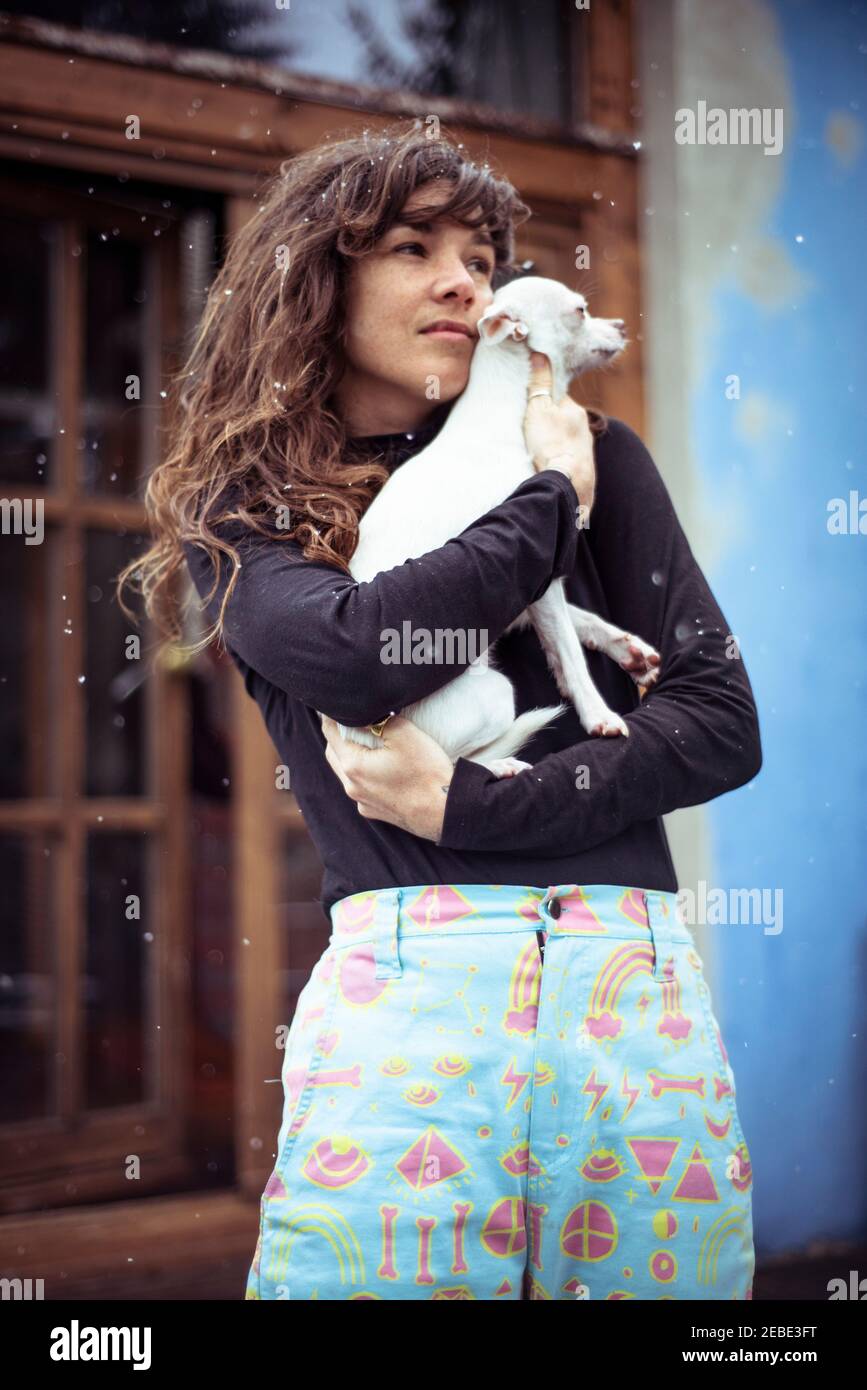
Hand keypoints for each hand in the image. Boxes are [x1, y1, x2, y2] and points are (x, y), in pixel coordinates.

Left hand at [320, 714, 454, 841]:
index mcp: (353, 765)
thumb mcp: (405, 734)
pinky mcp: (374, 811)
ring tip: (363, 740)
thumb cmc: (426, 773)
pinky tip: (378, 767)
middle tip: (348, 719)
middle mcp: (351, 786)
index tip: (336, 704)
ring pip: (345, 772)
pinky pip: (360, 787)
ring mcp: (362, 801)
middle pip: (333, 753)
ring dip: (348, 755)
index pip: (330, 732)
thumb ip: (378, 719)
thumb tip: (365, 712)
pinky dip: (362, 773)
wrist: (444, 812)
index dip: (331, 715)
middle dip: (337, 735)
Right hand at [523, 350, 595, 512]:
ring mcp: (585, 449)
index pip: (558, 396)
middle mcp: (584, 428)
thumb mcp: (539, 409)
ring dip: (555, 441)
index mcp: (575, 410)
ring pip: (566, 439)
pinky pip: (568, 457)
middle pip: (563, 419)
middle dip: (550, 421)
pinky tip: (549, 464)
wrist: (568, 482)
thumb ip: (540, 383)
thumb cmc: (552, 443)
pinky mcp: (583, 469)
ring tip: (538, 449)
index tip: (529, 402)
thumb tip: (540, 353)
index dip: (542, 398)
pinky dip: (559, 458)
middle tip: (531, 428)